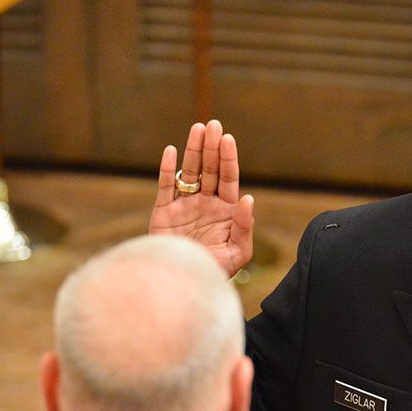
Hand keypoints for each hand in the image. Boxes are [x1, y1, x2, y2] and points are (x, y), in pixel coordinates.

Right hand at [150, 120, 253, 276]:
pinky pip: (165, 187)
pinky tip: (171, 151)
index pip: (228, 178)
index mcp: (226, 210)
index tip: (227, 139)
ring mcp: (184, 206)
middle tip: (212, 124)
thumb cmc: (215, 272)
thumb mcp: (238, 253)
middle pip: (210, 169)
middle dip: (211, 147)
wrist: (184, 286)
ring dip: (193, 150)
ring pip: (189, 172)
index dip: (228, 158)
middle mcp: (206, 204)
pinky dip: (167, 169)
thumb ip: (244, 226)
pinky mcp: (163, 213)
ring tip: (197, 128)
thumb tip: (248, 197)